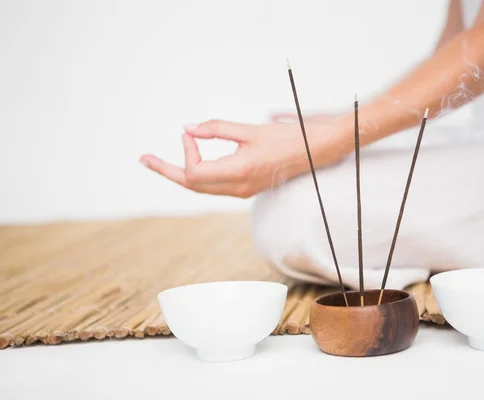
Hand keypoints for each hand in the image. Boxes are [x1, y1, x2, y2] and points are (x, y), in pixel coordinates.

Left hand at [139, 118, 346, 197]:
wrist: (316, 153)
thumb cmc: (287, 138)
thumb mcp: (250, 130)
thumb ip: (217, 129)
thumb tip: (187, 129)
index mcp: (239, 172)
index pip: (195, 171)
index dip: (186, 151)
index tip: (189, 132)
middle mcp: (238, 187)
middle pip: (191, 185)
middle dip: (167, 171)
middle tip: (144, 160)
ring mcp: (242, 191)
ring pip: (201, 188)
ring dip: (179, 174)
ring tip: (158, 163)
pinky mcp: (245, 188)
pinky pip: (213, 186)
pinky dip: (197, 175)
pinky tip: (191, 162)